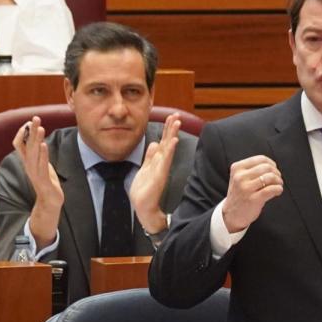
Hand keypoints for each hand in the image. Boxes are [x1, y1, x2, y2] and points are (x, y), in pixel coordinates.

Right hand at [13, 116, 62, 245]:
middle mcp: (28, 166)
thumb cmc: (46, 182)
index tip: (29, 122)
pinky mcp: (43, 180)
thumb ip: (38, 153)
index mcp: (27, 161)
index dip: (22, 133)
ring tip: (40, 128)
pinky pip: (41, 165)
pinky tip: (44, 145)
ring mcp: (35, 173)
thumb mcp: (41, 164)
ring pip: (33, 154)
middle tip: (36, 118)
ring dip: (36, 140)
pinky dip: (42, 155)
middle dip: (31, 131)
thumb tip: (38, 139)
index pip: (18, 144)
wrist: (50, 202)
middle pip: (26, 145)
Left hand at [129, 113, 180, 233]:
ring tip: (177, 122)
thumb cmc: (145, 190)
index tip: (172, 116)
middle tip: (176, 115)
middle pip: (168, 142)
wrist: (144, 207)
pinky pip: (165, 160)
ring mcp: (161, 168)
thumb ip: (150, 156)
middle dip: (171, 128)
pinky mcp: (160, 175)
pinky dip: (170, 150)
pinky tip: (174, 141)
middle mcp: (161, 163)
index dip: (168, 129)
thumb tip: (155, 143)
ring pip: (168, 148)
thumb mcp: (145, 168)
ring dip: (173, 135)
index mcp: (158, 161)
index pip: (164, 141)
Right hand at [221, 155, 282, 232]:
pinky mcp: (253, 199)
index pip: (260, 159)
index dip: (271, 163)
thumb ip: (252, 169)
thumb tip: (272, 165)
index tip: (274, 169)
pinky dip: (278, 189)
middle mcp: (240, 177)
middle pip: (267, 167)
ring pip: (270, 177)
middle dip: (276, 173)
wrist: (231, 214)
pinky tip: (277, 191)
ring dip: (278, 181)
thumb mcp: (239, 177)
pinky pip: (271, 189)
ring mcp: (246, 188)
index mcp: (237, 168)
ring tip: (278, 185)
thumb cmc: (240, 194)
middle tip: (278, 179)